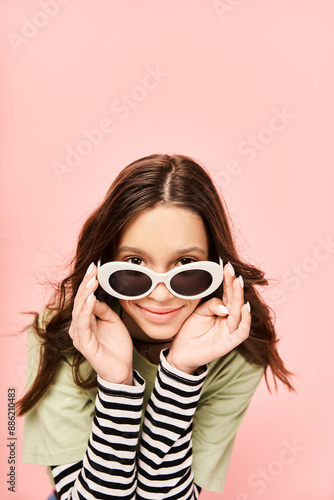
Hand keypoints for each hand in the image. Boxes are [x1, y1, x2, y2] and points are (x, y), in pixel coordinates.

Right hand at [69, 263, 133, 384]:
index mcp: (85, 321)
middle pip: (80, 301)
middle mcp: (79, 327)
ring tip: (93, 281)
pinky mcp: (84, 344)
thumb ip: (104, 310)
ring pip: (79, 310)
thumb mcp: (113, 321)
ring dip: (86, 294)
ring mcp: (80, 335)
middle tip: (93, 269)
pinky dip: (87, 310)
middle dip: (86, 284)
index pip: (84, 298)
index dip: (88, 282)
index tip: (95, 268)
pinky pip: (83, 324)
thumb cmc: (117, 346)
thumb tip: (96, 297)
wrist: (122, 369)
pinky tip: (92, 300)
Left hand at [167, 263, 250, 373]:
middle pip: (235, 301)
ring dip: (240, 298)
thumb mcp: (198, 312)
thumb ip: (211, 306)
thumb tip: (225, 307)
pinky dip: (245, 320)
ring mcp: (230, 331)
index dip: (228, 280)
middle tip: (233, 272)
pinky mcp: (229, 343)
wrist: (180, 351)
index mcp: (221, 310)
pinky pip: (242, 332)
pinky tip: (244, 308)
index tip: (227, 267)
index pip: (227, 293)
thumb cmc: (189, 330)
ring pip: (239, 313)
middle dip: (235, 286)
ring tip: (238, 284)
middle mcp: (229, 319)